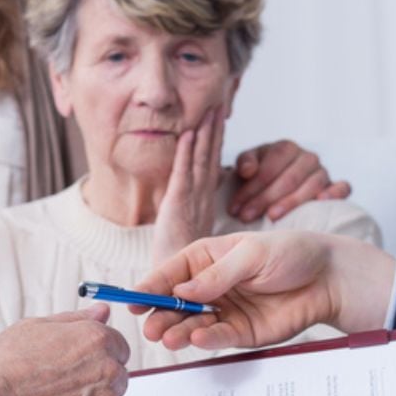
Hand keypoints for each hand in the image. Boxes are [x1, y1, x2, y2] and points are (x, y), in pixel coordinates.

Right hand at [0, 304, 129, 395]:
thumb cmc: (6, 367)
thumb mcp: (37, 328)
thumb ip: (77, 320)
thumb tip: (102, 311)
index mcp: (97, 340)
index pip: (119, 347)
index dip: (97, 356)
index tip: (78, 365)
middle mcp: (108, 370)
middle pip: (117, 376)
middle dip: (96, 381)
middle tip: (62, 387)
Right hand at [133, 230, 394, 349]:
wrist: (330, 279)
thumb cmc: (292, 254)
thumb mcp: (252, 254)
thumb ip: (217, 275)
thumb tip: (182, 292)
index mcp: (207, 257)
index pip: (171, 272)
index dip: (150, 286)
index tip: (133, 299)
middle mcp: (210, 286)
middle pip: (176, 303)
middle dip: (161, 315)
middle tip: (149, 327)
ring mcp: (224, 311)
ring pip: (192, 324)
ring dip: (178, 331)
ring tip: (167, 338)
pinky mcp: (242, 332)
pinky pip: (218, 338)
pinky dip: (206, 340)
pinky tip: (197, 339)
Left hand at [152, 107, 224, 266]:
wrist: (177, 291)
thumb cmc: (182, 266)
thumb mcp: (188, 236)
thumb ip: (190, 217)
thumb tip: (193, 209)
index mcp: (203, 204)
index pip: (211, 167)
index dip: (215, 143)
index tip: (218, 120)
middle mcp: (201, 198)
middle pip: (209, 157)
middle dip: (213, 131)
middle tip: (218, 103)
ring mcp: (191, 200)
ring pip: (200, 160)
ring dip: (204, 134)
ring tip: (210, 108)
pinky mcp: (178, 204)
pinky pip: (184, 172)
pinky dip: (187, 152)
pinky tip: (190, 133)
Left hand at [228, 139, 351, 221]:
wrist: (278, 187)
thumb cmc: (259, 177)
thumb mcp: (248, 166)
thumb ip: (245, 163)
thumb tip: (248, 170)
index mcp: (285, 147)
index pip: (270, 166)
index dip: (251, 187)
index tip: (235, 207)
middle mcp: (307, 157)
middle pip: (289, 177)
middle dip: (265, 198)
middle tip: (246, 216)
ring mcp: (324, 172)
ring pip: (312, 184)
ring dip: (291, 202)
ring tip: (271, 217)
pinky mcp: (336, 187)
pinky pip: (342, 188)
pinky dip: (334, 193)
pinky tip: (320, 202)